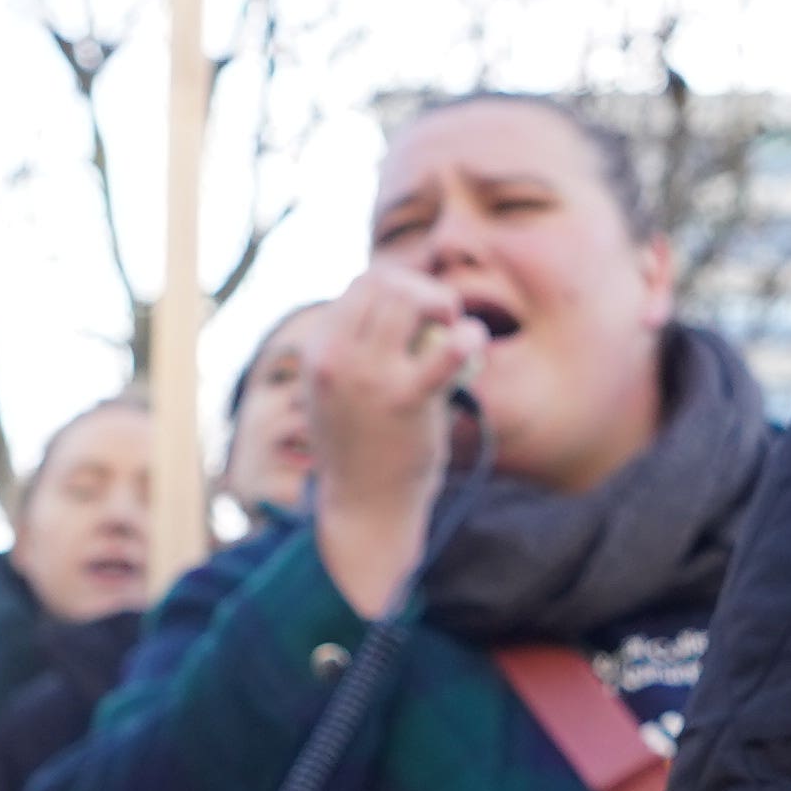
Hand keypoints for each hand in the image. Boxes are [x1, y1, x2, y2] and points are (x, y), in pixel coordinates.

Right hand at [295, 266, 478, 619]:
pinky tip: (473, 342)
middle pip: (388, 283)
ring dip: (444, 305)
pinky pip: (447, 349)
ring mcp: (369, 377)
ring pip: (412, 300)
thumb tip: (409, 298)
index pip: (362, 284)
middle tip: (445, 317)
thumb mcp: (337, 388)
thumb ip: (357, 345)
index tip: (421, 310)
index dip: (400, 285)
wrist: (363, 507)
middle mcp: (337, 358)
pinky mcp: (407, 400)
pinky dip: (468, 337)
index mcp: (318, 350)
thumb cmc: (359, 443)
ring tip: (456, 332)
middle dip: (425, 291)